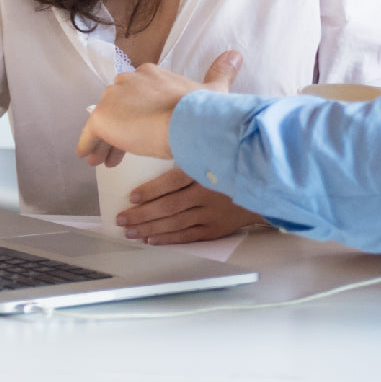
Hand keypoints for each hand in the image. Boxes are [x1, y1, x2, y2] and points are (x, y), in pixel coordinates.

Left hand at [77, 49, 241, 164]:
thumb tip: (235, 54)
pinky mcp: (102, 118)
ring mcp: (112, 98)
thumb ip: (221, 72)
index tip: (141, 130)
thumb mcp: (214, 90)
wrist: (187, 122)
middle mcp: (127, 80)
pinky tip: (90, 158)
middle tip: (120, 152)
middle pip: (117, 107)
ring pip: (105, 122)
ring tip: (106, 161)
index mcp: (149, 74)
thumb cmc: (201, 110)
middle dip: (119, 128)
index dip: (137, 115)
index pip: (135, 96)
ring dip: (105, 141)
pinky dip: (88, 145)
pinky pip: (89, 134)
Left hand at [117, 164, 262, 243]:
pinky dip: (167, 239)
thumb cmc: (228, 167)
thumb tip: (155, 141)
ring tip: (129, 231)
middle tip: (121, 219)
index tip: (131, 197)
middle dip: (141, 214)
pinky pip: (186, 236)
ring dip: (148, 228)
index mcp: (204, 171)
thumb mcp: (212, 152)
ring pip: (174, 223)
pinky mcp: (214, 229)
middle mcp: (207, 194)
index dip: (150, 191)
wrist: (259, 189)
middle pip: (169, 206)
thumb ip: (188, 150)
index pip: (172, 182)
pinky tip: (149, 239)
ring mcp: (211, 214)